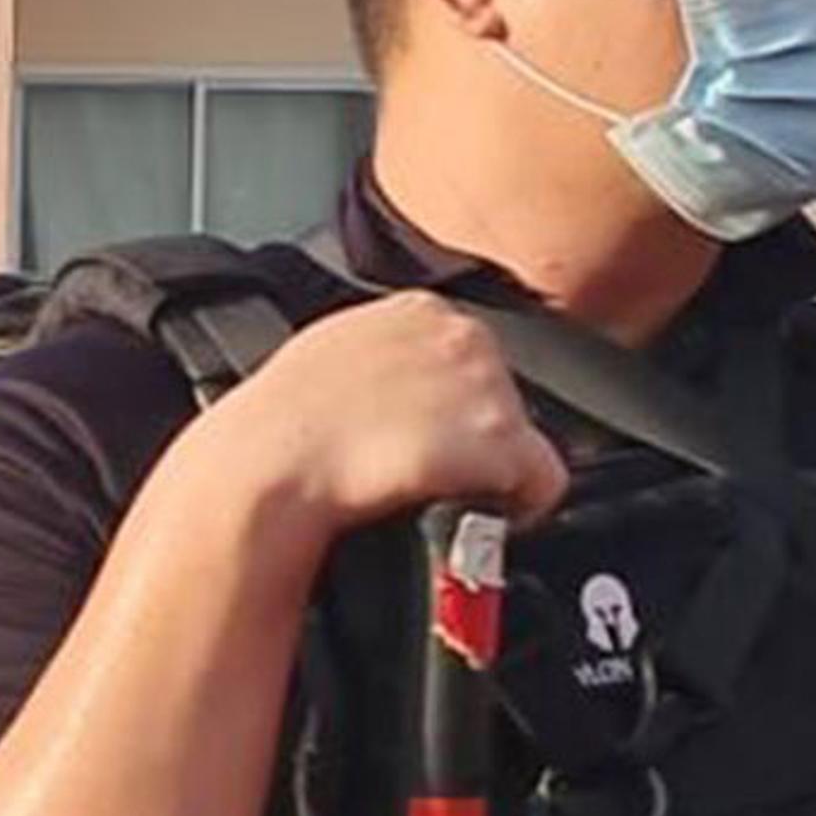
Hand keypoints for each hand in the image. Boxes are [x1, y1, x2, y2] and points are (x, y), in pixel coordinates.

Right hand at [205, 293, 568, 542]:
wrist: (273, 463)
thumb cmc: (282, 421)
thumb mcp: (329, 354)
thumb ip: (383, 351)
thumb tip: (401, 379)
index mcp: (419, 309)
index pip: (470, 357)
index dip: (454, 405)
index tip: (427, 432)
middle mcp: (462, 335)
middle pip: (506, 396)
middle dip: (475, 435)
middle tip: (425, 467)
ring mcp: (485, 385)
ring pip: (524, 441)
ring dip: (489, 471)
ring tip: (431, 487)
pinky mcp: (500, 439)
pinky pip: (542, 483)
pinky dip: (516, 506)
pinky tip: (459, 505)